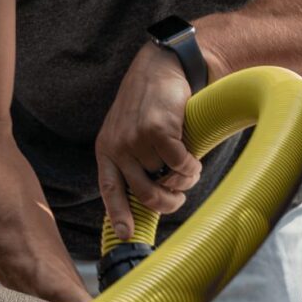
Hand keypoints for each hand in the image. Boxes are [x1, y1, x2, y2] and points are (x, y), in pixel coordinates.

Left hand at [95, 44, 202, 239]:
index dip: (118, 215)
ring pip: (166, 179)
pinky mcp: (157, 130)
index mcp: (107, 149)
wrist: (161, 66)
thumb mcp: (129, 130)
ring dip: (184, 179)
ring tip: (189, 167)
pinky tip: (193, 160)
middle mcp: (118, 146)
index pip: (110, 190)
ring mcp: (136, 139)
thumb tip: (149, 196)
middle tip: (179, 198)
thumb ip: (133, 160)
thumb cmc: (150, 102)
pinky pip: (180, 165)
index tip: (127, 235)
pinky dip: (191, 168)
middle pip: (145, 194)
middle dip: (167, 203)